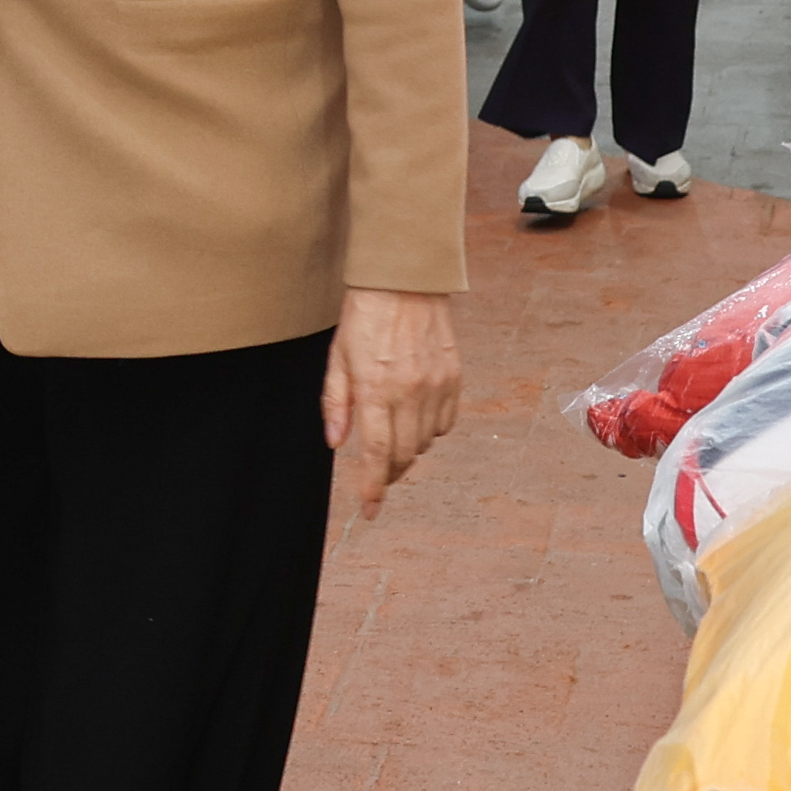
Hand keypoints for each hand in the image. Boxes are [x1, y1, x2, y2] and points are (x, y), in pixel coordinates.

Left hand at [321, 286, 460, 523]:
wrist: (405, 280)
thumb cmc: (364, 317)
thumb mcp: (338, 358)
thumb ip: (336, 403)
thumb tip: (336, 444)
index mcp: (376, 388)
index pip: (378, 452)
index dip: (374, 486)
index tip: (370, 509)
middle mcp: (410, 391)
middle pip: (404, 455)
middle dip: (390, 474)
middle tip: (379, 478)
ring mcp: (436, 385)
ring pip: (426, 442)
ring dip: (409, 451)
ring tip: (393, 439)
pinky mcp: (454, 377)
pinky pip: (446, 422)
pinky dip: (430, 430)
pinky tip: (415, 417)